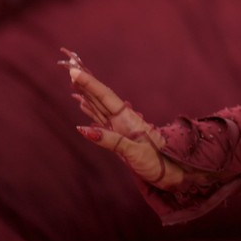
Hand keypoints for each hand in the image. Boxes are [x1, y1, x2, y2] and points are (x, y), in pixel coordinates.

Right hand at [60, 48, 185, 189]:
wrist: (171, 173)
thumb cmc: (158, 162)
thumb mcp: (135, 152)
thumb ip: (111, 140)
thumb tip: (83, 129)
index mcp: (128, 119)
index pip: (105, 97)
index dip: (89, 83)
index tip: (74, 71)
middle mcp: (123, 120)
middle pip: (100, 97)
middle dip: (85, 83)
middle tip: (69, 67)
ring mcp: (120, 128)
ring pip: (98, 106)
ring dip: (85, 93)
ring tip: (72, 80)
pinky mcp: (118, 137)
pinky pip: (100, 119)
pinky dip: (89, 110)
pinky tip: (83, 104)